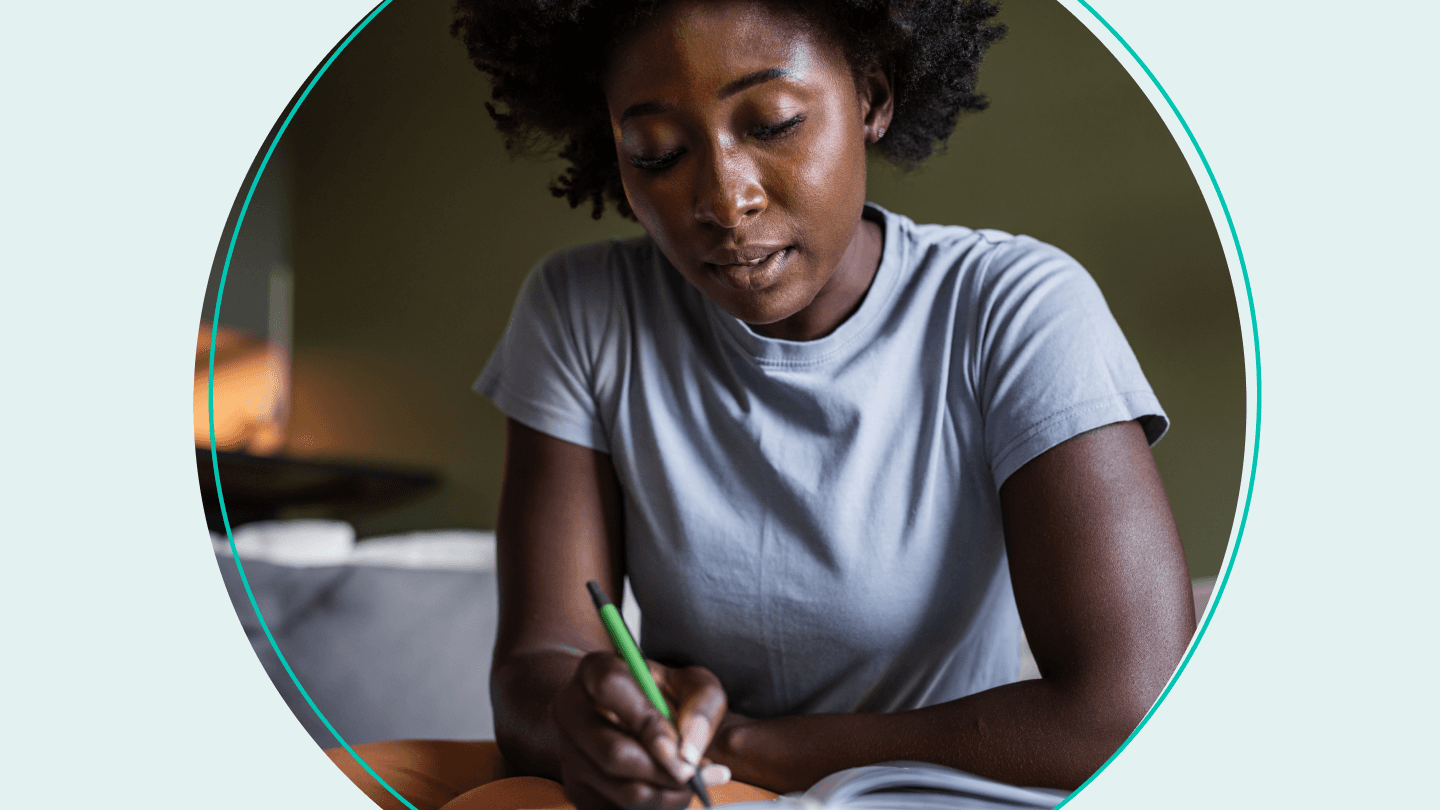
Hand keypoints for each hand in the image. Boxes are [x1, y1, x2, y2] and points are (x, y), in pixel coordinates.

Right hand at [551, 651, 729, 808]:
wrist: (631, 718)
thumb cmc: (663, 697)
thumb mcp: (690, 684)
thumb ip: (701, 704)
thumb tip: (690, 752)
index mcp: (594, 671)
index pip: (611, 687)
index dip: (649, 721)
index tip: (682, 747)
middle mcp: (570, 710)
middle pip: (615, 753)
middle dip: (666, 772)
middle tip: (696, 775)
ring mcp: (568, 753)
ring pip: (621, 789)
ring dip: (667, 794)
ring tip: (691, 782)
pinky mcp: (577, 790)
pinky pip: (620, 809)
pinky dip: (656, 806)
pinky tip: (668, 790)